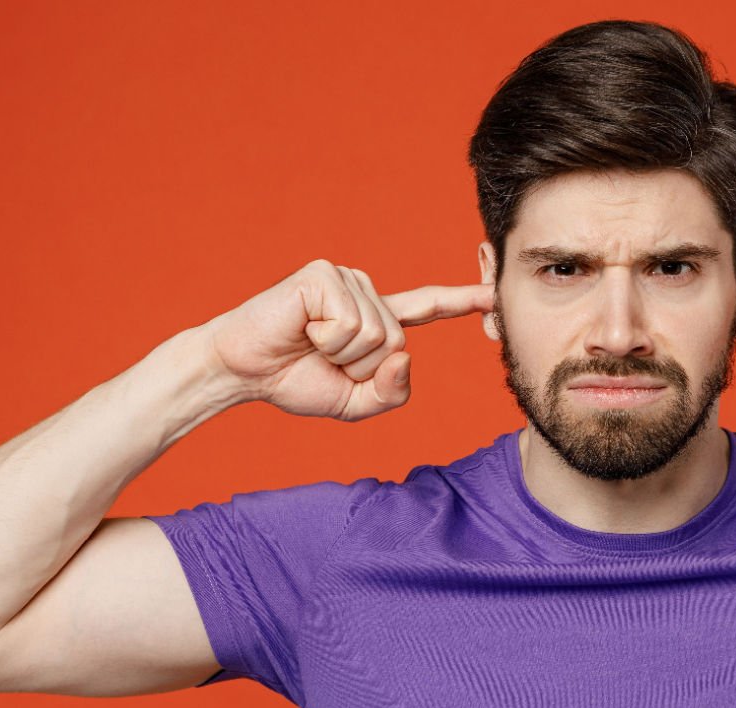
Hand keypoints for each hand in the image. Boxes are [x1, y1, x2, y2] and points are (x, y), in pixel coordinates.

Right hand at [201, 259, 493, 421]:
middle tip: (321, 358)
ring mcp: (347, 280)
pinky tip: (302, 329)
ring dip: (340, 355)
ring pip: (376, 335)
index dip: (461, 301)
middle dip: (359, 367)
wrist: (242, 372)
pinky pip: (351, 325)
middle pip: (397, 343)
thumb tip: (404, 357)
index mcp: (376, 319)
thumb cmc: (294, 381)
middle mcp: (367, 293)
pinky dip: (325, 339)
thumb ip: (391, 393)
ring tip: (309, 343)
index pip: (427, 309)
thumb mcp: (355, 404)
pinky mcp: (325, 276)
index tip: (493, 293)